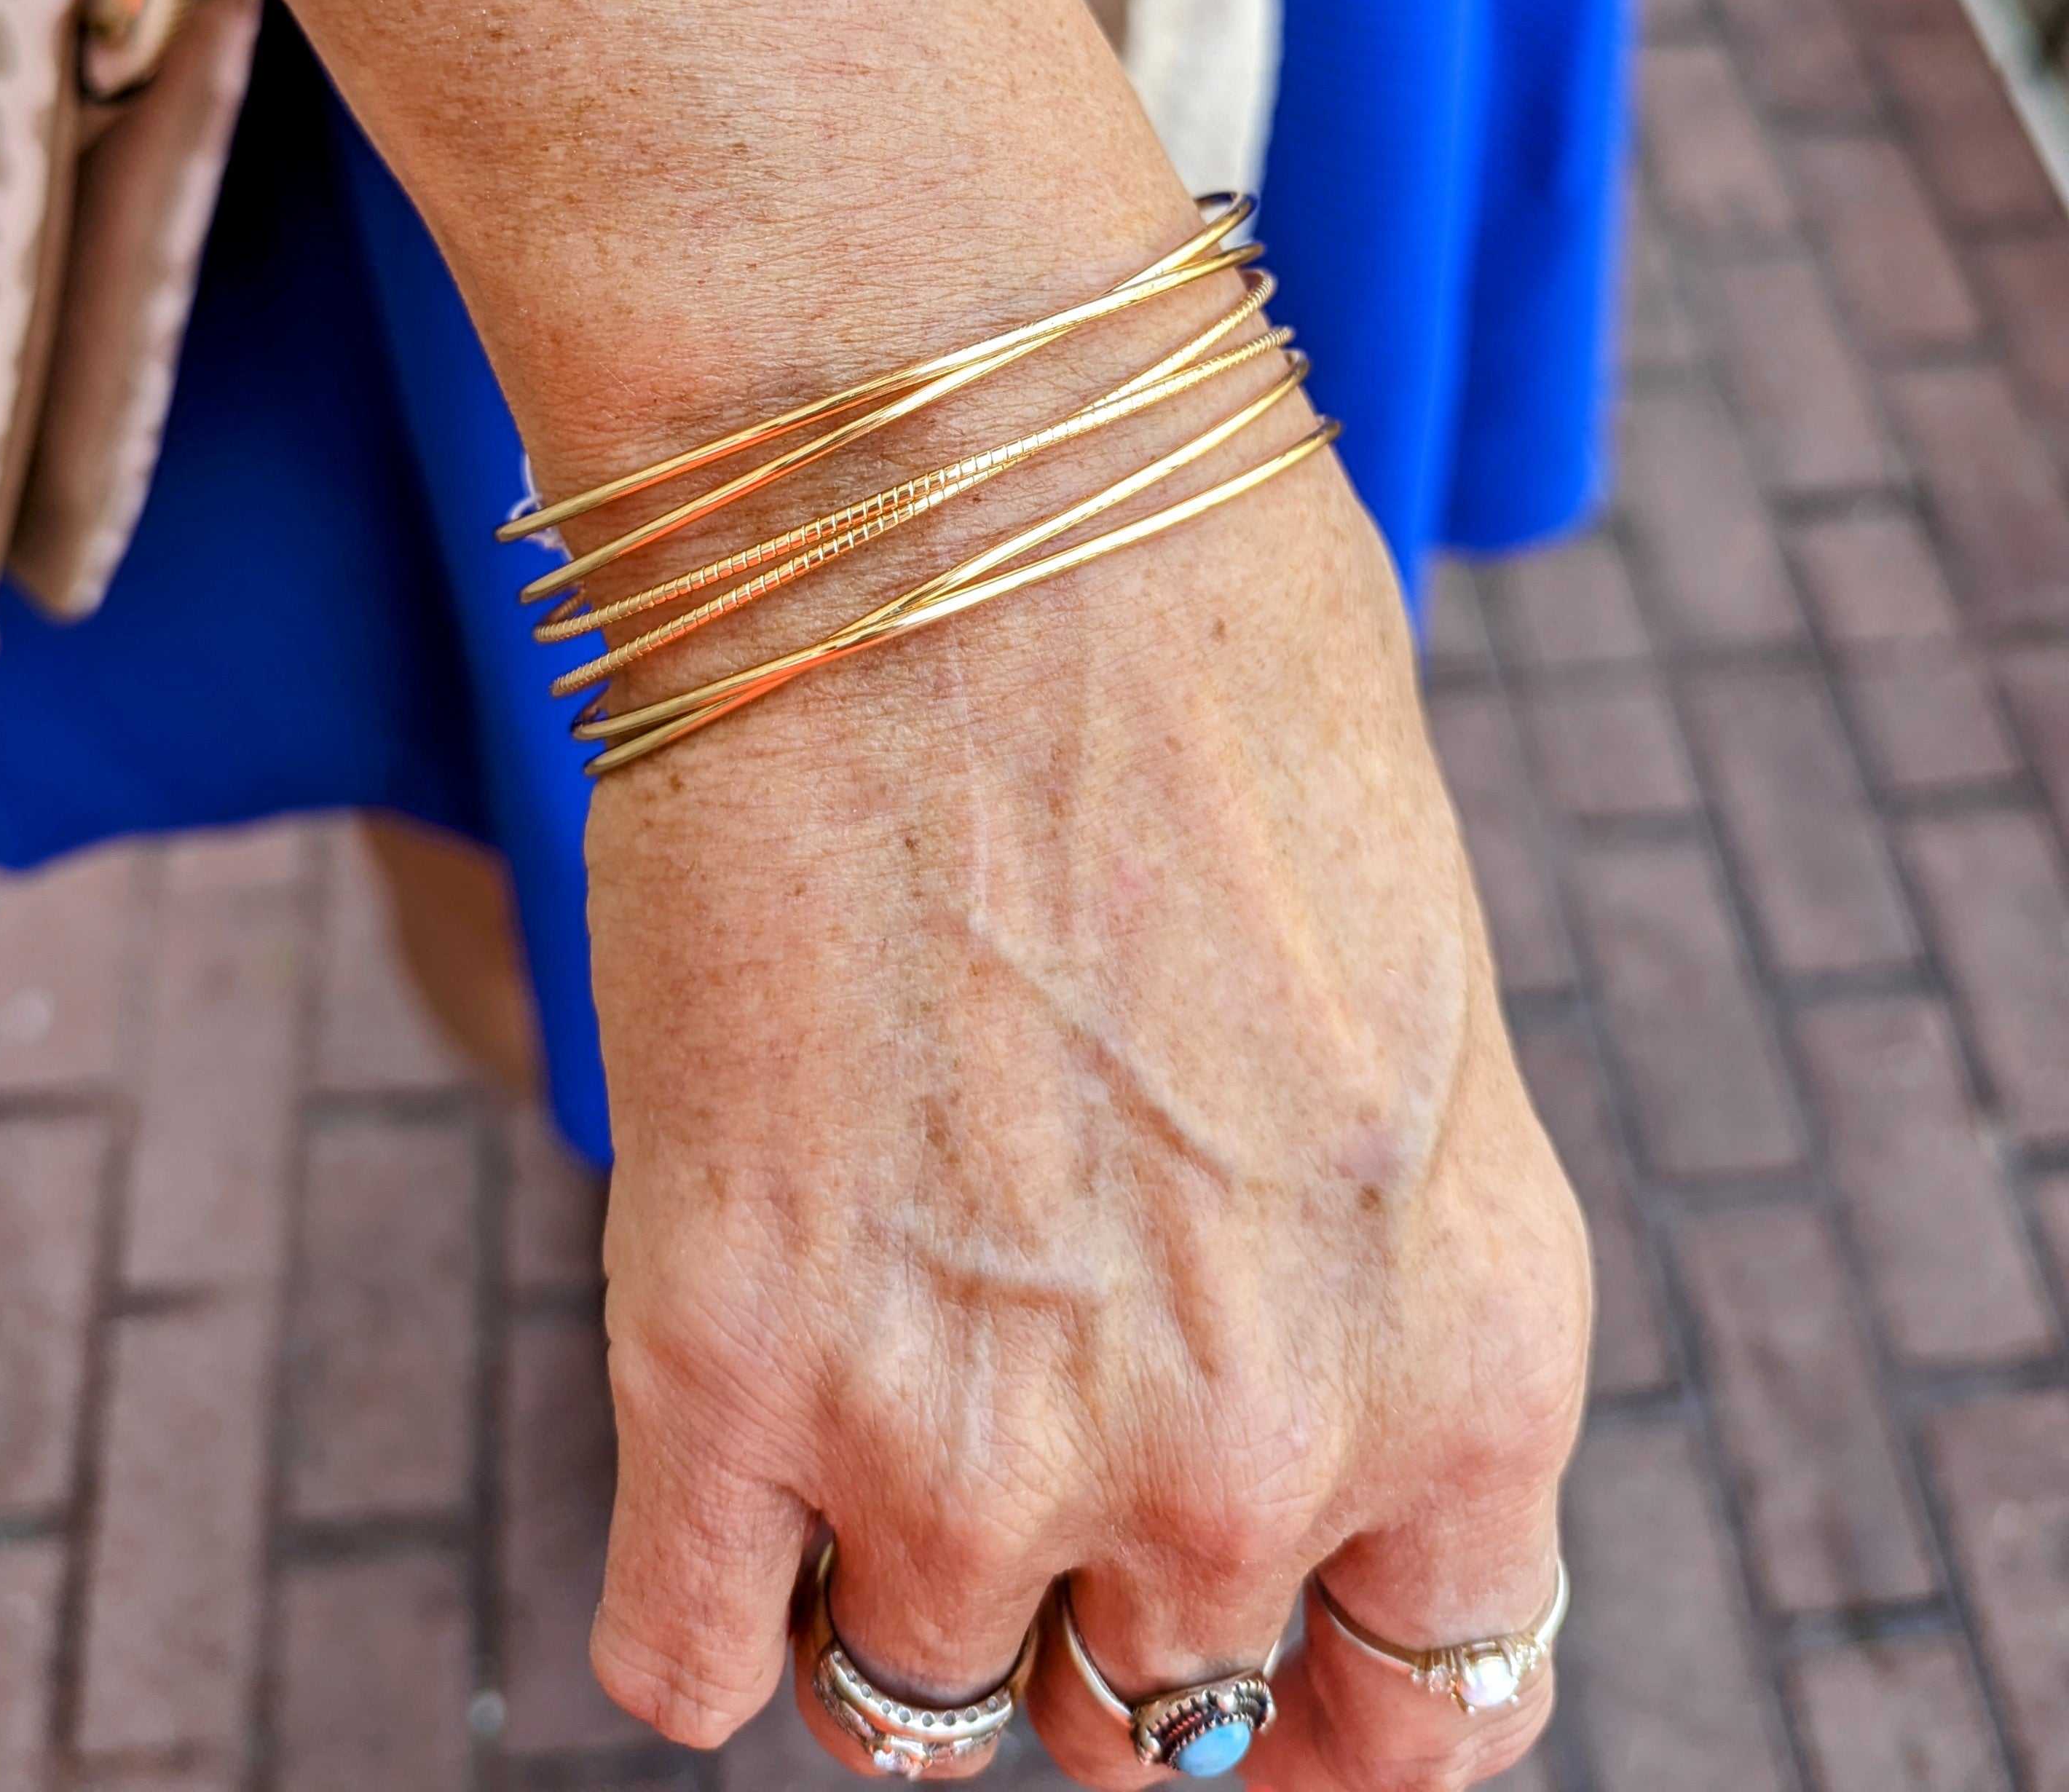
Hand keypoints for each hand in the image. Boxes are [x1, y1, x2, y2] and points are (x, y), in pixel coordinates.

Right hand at [574, 319, 1586, 1791]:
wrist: (953, 484)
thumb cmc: (1194, 663)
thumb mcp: (1391, 998)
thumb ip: (1350, 1252)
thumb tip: (1256, 1363)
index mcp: (1466, 1345)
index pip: (1434, 1712)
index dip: (1331, 1704)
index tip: (1254, 1662)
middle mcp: (1248, 1448)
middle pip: (1165, 1731)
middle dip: (1100, 1614)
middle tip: (1020, 1432)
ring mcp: (975, 1442)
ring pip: (918, 1713)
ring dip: (888, 1587)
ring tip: (858, 1367)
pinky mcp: (723, 1365)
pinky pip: (684, 1658)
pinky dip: (698, 1581)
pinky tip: (716, 1420)